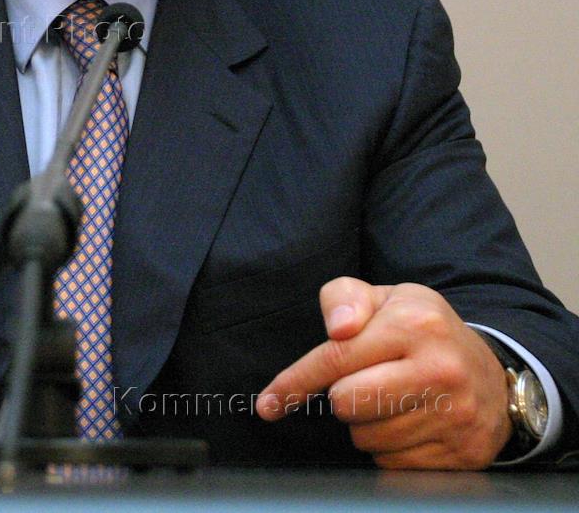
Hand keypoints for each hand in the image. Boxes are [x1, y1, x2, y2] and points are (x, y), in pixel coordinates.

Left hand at [257, 277, 511, 468]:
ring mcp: (457, 415)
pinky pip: (393, 464)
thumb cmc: (422, 330)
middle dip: (343, 396)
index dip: (295, 382)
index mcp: (414, 325)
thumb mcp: (386, 297)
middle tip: (366, 381)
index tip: (268, 404)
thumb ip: (344, 298)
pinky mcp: (465, 454)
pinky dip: (391, 448)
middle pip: (347, 403)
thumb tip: (337, 327)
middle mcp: (440, 370)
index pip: (336, 358)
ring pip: (367, 438)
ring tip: (395, 401)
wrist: (492, 373)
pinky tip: (413, 424)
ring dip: (367, 424)